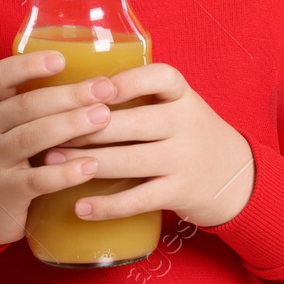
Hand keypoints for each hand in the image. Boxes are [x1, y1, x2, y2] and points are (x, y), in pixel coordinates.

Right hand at [0, 50, 122, 245]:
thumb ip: (29, 106)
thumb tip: (87, 80)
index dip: (28, 66)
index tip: (61, 59)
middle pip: (25, 106)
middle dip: (68, 95)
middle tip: (104, 89)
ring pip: (31, 138)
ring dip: (70, 125)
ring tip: (103, 117)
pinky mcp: (5, 193)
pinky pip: (37, 180)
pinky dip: (65, 173)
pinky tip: (91, 165)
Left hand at [38, 63, 254, 227]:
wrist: (236, 177)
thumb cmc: (190, 134)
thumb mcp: (178, 106)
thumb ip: (140, 97)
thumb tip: (71, 89)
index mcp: (183, 96)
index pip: (161, 77)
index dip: (127, 81)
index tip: (94, 87)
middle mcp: (187, 124)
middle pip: (134, 122)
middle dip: (87, 126)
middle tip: (47, 128)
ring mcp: (184, 160)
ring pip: (130, 161)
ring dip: (87, 161)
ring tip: (51, 161)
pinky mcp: (179, 193)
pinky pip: (139, 200)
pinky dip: (107, 205)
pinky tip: (79, 207)